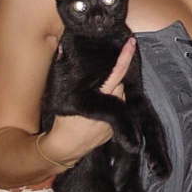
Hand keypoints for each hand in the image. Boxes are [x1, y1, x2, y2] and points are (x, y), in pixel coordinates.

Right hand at [46, 38, 136, 158]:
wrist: (65, 148)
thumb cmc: (61, 121)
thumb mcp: (59, 95)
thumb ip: (62, 71)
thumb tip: (61, 49)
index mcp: (96, 97)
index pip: (115, 73)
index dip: (124, 57)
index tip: (131, 43)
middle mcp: (109, 108)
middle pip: (120, 85)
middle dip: (114, 82)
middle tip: (100, 84)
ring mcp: (113, 121)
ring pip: (120, 99)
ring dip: (113, 96)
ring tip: (97, 101)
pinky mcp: (114, 130)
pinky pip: (117, 114)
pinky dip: (111, 110)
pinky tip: (97, 116)